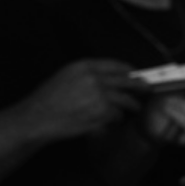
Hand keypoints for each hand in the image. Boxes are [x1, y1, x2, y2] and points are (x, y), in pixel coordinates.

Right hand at [17, 59, 142, 143]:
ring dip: (131, 105)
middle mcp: (94, 77)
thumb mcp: (65, 77)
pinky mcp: (102, 111)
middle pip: (126, 80)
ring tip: (135, 108)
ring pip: (125, 99)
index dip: (129, 70)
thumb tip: (109, 79)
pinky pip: (116, 115)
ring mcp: (100, 94)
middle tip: (148, 89)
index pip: (115, 65)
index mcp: (83, 66)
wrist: (36, 118)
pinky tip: (110, 121)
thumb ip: (87, 75)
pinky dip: (115, 119)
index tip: (136, 74)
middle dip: (139, 86)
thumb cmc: (47, 101)